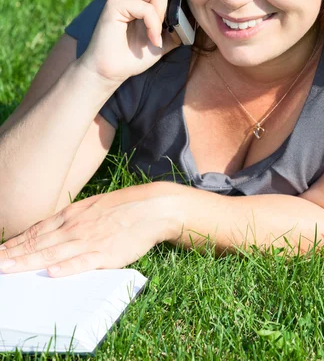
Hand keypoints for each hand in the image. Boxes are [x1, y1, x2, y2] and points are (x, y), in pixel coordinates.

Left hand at [0, 184, 181, 276]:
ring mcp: (89, 240)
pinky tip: (51, 272)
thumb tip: (52, 229)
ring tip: (9, 268)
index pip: (37, 230)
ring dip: (29, 262)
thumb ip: (72, 219)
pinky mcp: (105, 253)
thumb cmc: (123, 207)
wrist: (151, 207)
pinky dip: (67, 268)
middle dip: (14, 254)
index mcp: (72, 215)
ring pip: (53, 253)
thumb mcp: (92, 207)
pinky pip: (83, 262)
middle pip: (39, 242)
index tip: (1, 251)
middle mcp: (75, 227)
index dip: (17, 242)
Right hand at [79, 0, 184, 86]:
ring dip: (163, 15)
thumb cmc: (135, 54)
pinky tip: (152, 40)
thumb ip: (178, 22)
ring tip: (156, 33)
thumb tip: (197, 13)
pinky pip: (147, 8)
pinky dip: (154, 26)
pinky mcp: (115, 4)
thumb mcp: (165, 36)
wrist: (111, 71)